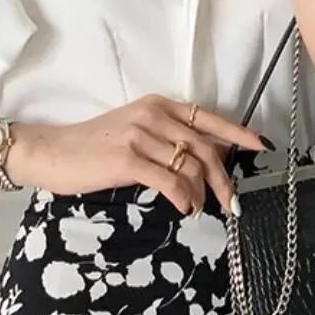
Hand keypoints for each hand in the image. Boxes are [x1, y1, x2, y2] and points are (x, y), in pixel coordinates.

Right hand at [5, 94, 273, 216]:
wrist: (53, 151)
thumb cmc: (93, 145)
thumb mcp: (134, 131)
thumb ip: (167, 138)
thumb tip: (206, 159)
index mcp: (157, 105)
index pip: (207, 117)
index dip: (237, 132)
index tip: (260, 145)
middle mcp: (153, 114)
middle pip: (206, 146)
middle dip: (226, 178)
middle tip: (233, 204)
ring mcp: (141, 135)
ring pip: (192, 166)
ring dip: (205, 194)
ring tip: (201, 209)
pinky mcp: (129, 159)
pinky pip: (172, 182)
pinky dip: (185, 199)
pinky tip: (184, 209)